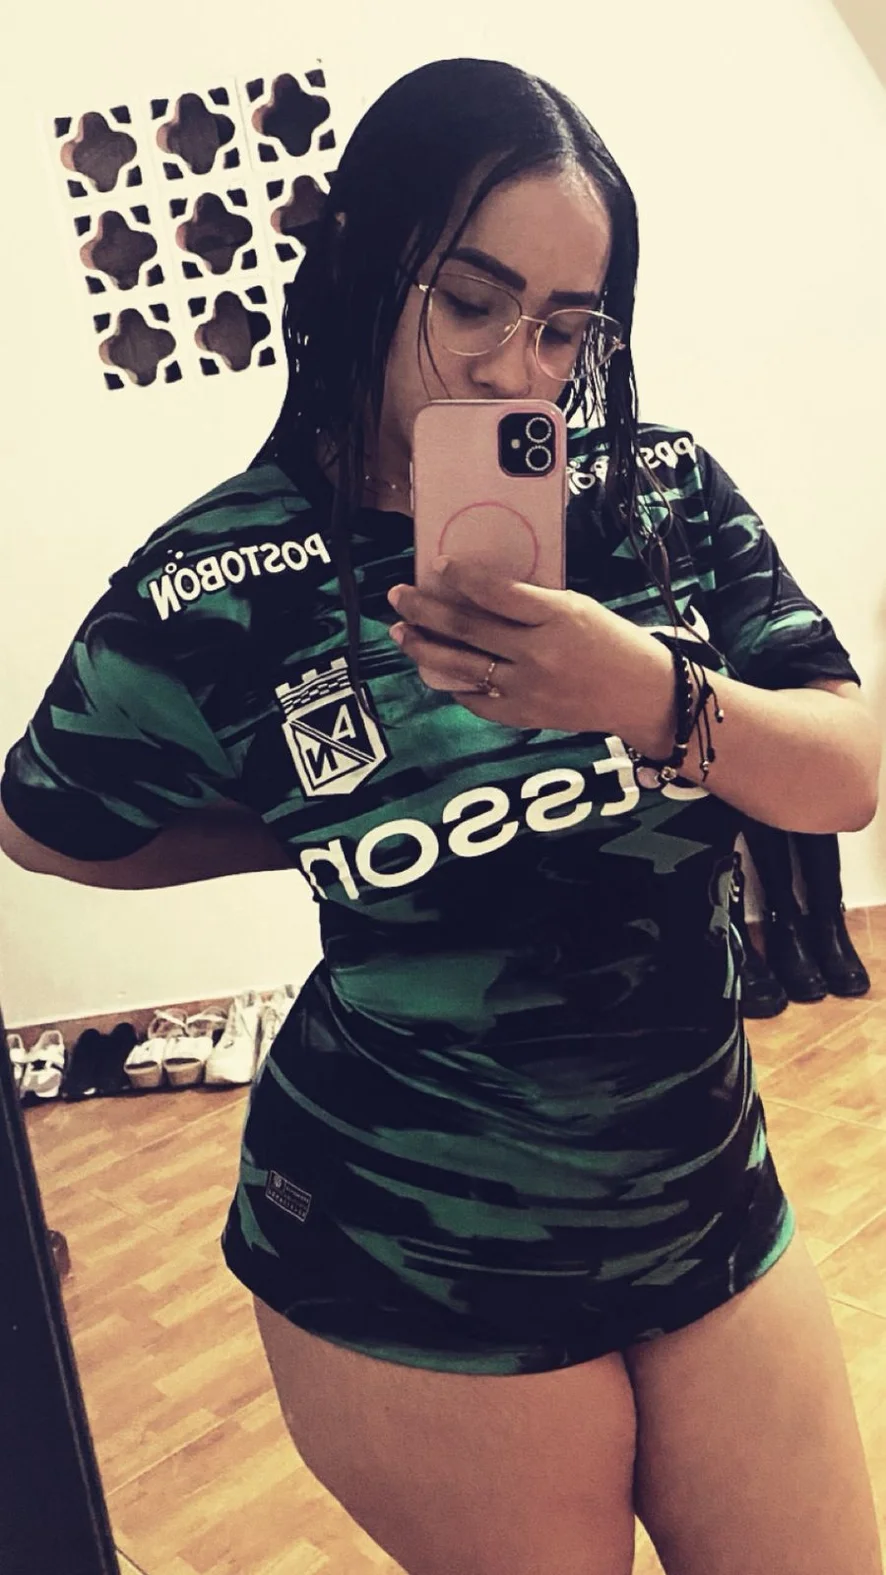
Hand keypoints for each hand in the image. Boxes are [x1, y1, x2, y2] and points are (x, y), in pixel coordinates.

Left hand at [386, 556, 674, 742]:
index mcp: (557, 616)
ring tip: (401, 633)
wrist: (640, 694)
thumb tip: (476, 591)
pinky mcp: (524, 716)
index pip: (497, 593)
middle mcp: (538, 654)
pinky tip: (436, 670)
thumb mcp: (577, 606)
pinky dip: (453, 684)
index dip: (462, 578)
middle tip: (398, 596)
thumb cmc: (609, 641)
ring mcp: (528, 689)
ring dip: (424, 649)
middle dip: (426, 611)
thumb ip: (531, 602)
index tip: (439, 566)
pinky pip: (476, 700)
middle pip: (468, 629)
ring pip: (461, 667)